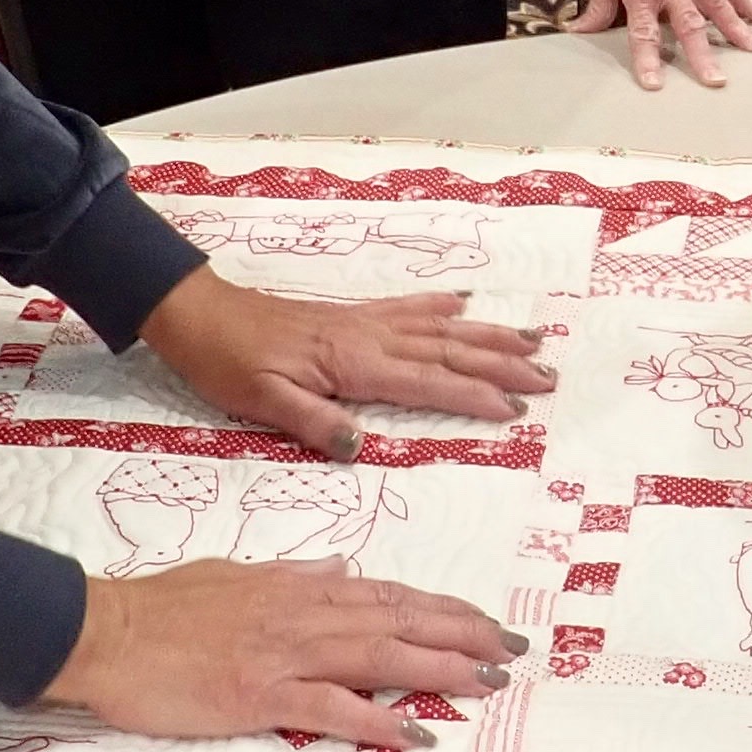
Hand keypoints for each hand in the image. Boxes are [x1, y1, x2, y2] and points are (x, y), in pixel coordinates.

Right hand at [47, 563, 522, 747]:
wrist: (105, 631)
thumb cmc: (163, 607)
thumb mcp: (236, 574)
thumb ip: (293, 575)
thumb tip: (340, 569)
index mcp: (298, 587)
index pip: (387, 595)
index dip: (441, 609)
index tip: (485, 622)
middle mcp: (303, 614)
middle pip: (399, 622)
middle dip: (461, 636)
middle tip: (513, 651)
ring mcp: (284, 654)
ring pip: (380, 657)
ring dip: (440, 670)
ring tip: (488, 682)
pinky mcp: (261, 695)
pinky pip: (332, 709)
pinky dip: (379, 721)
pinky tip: (418, 734)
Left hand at [138, 267, 557, 460]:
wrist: (201, 315)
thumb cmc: (228, 364)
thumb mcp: (261, 402)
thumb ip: (313, 423)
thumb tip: (362, 446)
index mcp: (353, 365)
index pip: (426, 383)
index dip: (473, 395)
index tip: (516, 408)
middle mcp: (369, 339)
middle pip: (449, 351)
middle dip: (503, 364)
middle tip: (550, 377)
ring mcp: (365, 324)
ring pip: (440, 329)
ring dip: (488, 335)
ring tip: (533, 340)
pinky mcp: (352, 317)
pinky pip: (409, 309)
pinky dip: (442, 307)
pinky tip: (466, 304)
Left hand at [569, 0, 751, 88]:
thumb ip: (599, 1)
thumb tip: (582, 30)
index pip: (644, 29)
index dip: (648, 59)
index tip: (654, 84)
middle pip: (689, 23)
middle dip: (702, 54)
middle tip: (716, 81)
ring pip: (719, 4)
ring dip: (738, 29)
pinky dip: (750, 2)